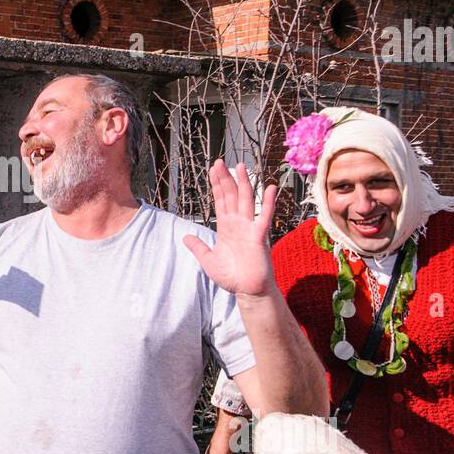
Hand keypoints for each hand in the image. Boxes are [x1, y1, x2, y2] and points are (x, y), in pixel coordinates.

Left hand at [183, 159, 277, 299]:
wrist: (247, 291)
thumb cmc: (231, 277)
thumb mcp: (208, 261)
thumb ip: (198, 247)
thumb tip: (185, 237)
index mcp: (226, 227)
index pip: (220, 201)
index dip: (217, 185)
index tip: (213, 169)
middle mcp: (238, 224)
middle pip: (231, 196)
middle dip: (225, 179)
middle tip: (219, 162)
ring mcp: (249, 228)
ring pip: (246, 200)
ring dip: (243, 183)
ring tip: (240, 166)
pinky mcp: (259, 236)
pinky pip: (264, 216)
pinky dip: (268, 202)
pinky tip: (269, 187)